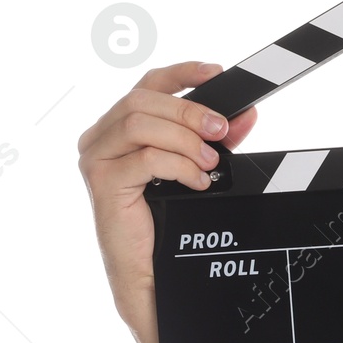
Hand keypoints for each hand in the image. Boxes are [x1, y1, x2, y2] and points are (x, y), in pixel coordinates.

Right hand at [76, 61, 257, 342]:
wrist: (152, 270)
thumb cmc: (168, 220)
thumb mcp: (198, 168)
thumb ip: (216, 140)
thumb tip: (246, 115)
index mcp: (118, 127)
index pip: (147, 85)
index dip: (182, 74)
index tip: (217, 72)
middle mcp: (100, 138)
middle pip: (144, 100)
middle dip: (190, 111)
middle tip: (221, 131)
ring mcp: (96, 158)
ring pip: (141, 124)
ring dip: (185, 140)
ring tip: (209, 163)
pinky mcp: (102, 182)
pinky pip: (146, 158)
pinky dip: (180, 166)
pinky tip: (198, 182)